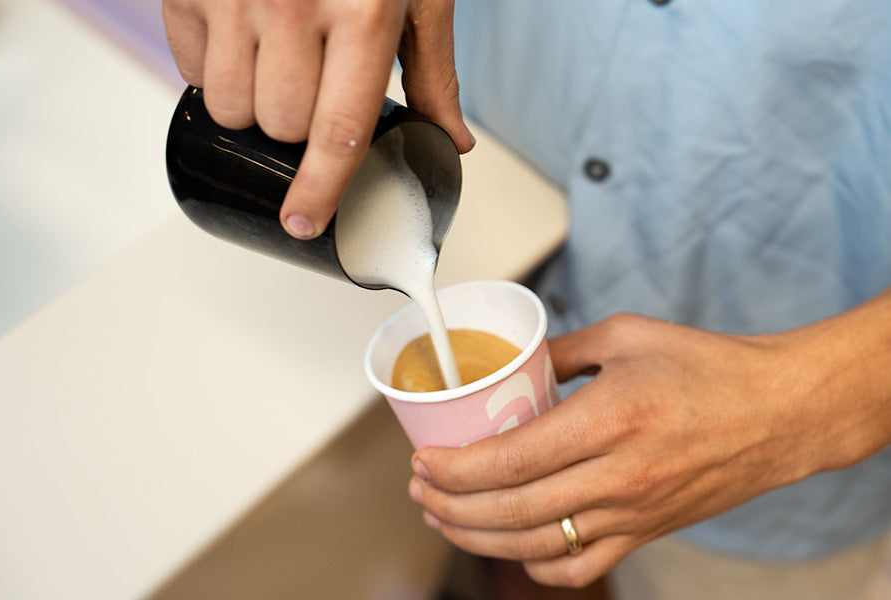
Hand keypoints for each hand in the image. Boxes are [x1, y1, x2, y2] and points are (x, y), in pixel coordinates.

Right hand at [163, 0, 473, 238]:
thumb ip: (434, 73)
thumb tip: (453, 142)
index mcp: (365, 14)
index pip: (338, 130)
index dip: (320, 189)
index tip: (304, 222)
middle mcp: (296, 6)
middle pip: (279, 127)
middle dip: (294, 131)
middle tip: (309, 95)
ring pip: (230, 108)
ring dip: (251, 110)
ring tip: (275, 68)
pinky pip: (192, 68)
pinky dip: (215, 71)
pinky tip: (242, 40)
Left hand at [407, 306, 890, 587]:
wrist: (781, 413)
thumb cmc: (710, 368)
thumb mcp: (627, 336)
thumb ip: (562, 349)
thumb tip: (517, 361)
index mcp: (608, 420)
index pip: (509, 461)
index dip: (453, 469)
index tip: (421, 461)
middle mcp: (618, 477)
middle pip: (510, 510)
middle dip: (449, 505)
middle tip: (420, 489)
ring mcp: (633, 514)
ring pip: (536, 545)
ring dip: (478, 537)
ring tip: (444, 518)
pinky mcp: (648, 532)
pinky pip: (581, 566)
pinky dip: (536, 563)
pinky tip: (512, 545)